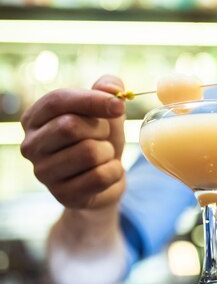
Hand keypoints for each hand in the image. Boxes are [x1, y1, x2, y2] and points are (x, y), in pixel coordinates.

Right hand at [20, 75, 126, 209]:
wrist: (105, 178)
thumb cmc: (99, 137)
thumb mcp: (103, 109)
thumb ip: (108, 88)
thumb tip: (112, 87)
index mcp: (35, 118)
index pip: (57, 100)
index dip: (91, 100)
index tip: (119, 106)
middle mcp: (31, 145)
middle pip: (70, 126)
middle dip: (100, 129)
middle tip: (104, 136)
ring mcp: (43, 173)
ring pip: (88, 152)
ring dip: (108, 152)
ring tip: (103, 155)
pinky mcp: (62, 195)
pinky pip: (99, 177)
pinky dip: (114, 172)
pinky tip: (107, 172)